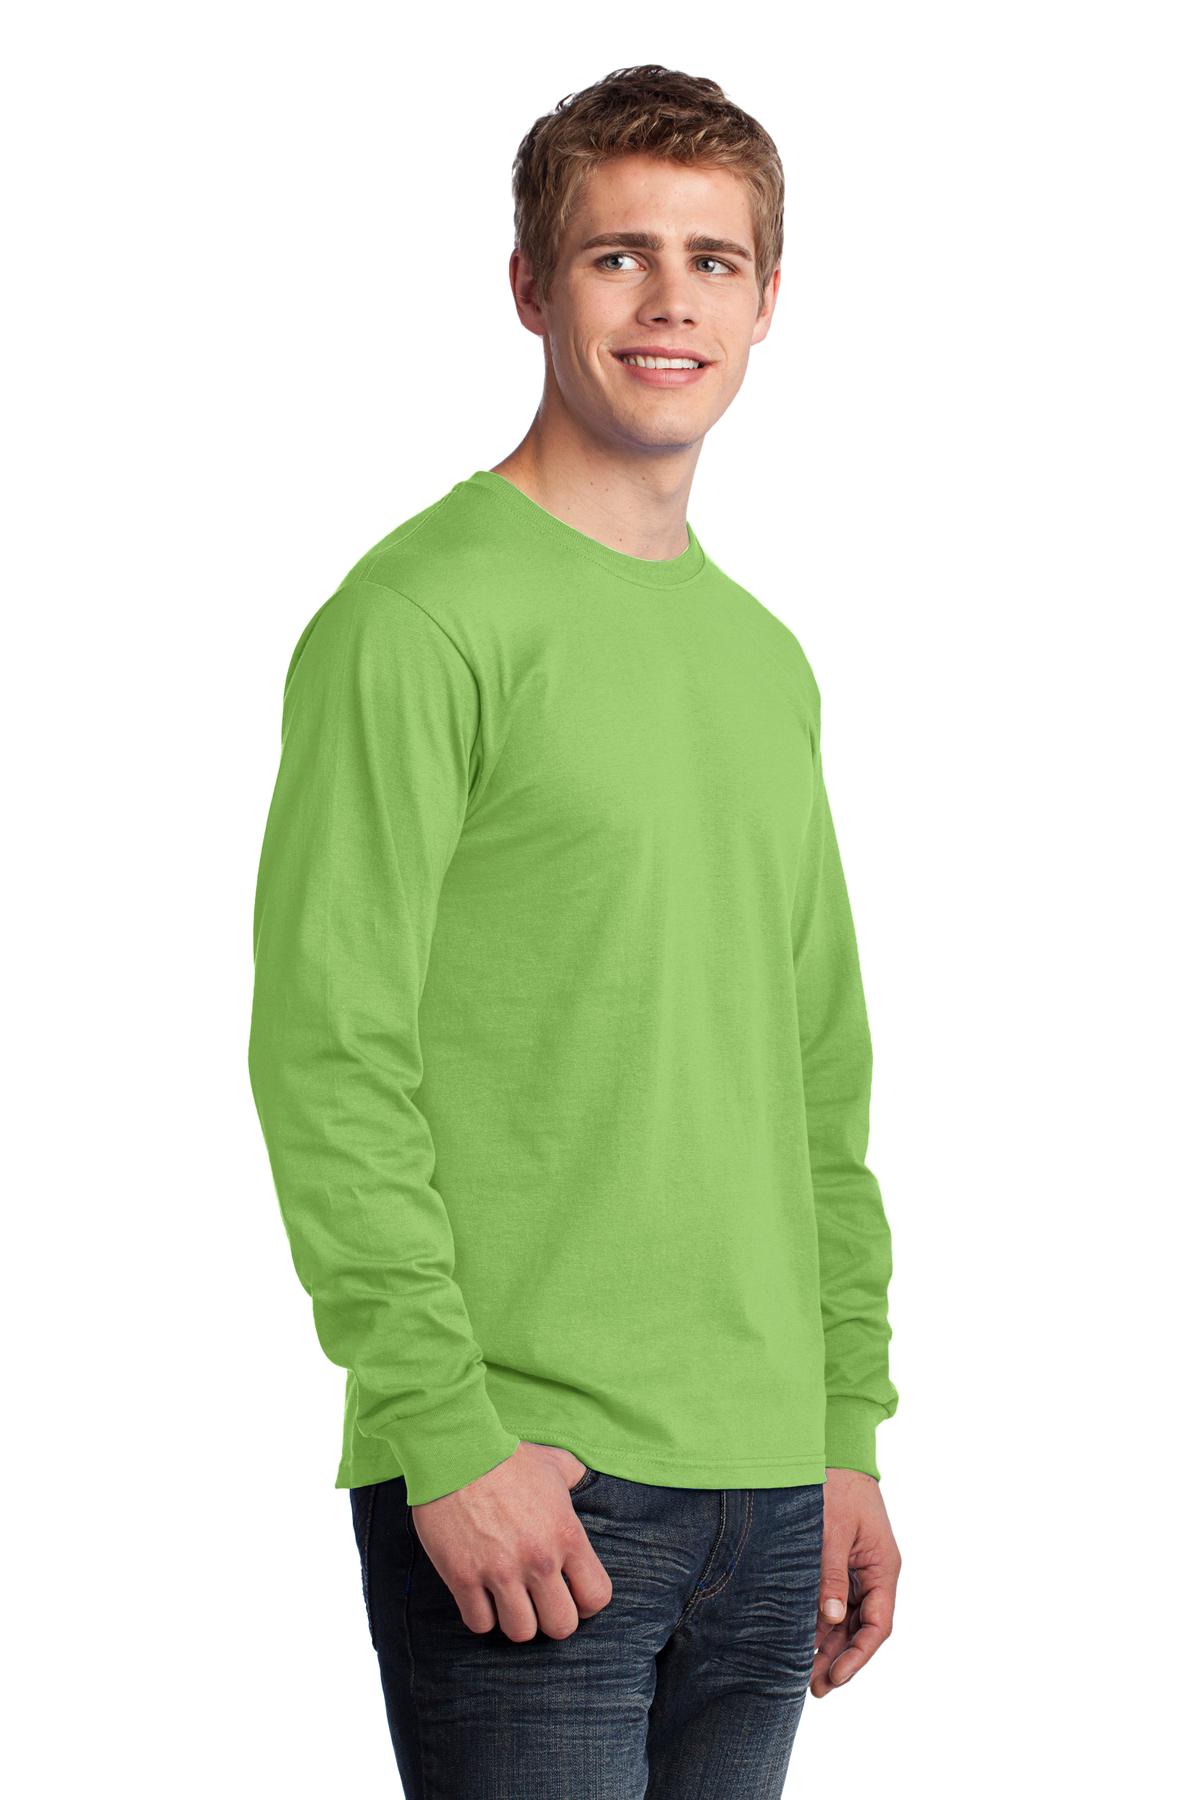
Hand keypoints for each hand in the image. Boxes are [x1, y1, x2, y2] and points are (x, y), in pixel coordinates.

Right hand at [410, 1440, 612, 1641]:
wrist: (456, 1451)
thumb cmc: (507, 1457)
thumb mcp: (555, 1463)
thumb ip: (576, 1478)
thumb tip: (584, 1481)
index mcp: (567, 1534)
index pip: (596, 1597)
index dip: (586, 1603)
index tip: (571, 1594)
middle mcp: (539, 1559)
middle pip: (561, 1626)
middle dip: (551, 1618)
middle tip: (537, 1601)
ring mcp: (500, 1571)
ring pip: (520, 1632)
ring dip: (515, 1619)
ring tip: (508, 1598)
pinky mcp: (463, 1577)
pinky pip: (480, 1623)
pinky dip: (481, 1615)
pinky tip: (480, 1594)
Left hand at [810, 1467, 900, 1695]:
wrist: (835, 1452)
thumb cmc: (837, 1485)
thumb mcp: (832, 1530)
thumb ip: (830, 1574)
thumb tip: (830, 1619)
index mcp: (883, 1568)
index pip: (878, 1625)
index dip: (859, 1656)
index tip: (836, 1676)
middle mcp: (874, 1575)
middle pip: (861, 1629)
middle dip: (839, 1659)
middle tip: (814, 1687)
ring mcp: (858, 1570)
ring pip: (847, 1619)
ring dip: (829, 1645)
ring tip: (804, 1673)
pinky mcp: (841, 1564)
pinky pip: (834, 1601)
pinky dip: (821, 1621)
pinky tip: (802, 1639)